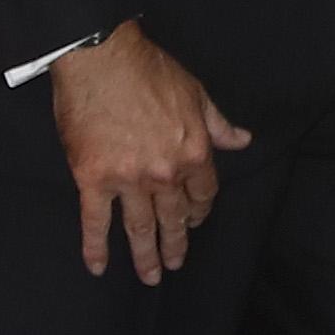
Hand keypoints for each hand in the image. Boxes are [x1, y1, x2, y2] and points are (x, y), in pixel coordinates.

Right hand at [50, 23, 250, 284]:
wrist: (101, 57)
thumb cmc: (149, 70)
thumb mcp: (196, 93)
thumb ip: (218, 124)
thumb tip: (243, 141)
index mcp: (193, 152)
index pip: (203, 194)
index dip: (200, 211)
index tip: (196, 221)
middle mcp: (164, 173)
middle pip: (173, 217)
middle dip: (176, 243)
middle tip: (174, 264)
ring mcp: (127, 180)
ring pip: (139, 227)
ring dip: (146, 255)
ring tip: (150, 276)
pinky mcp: (92, 179)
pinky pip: (95, 221)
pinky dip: (96, 247)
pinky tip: (98, 267)